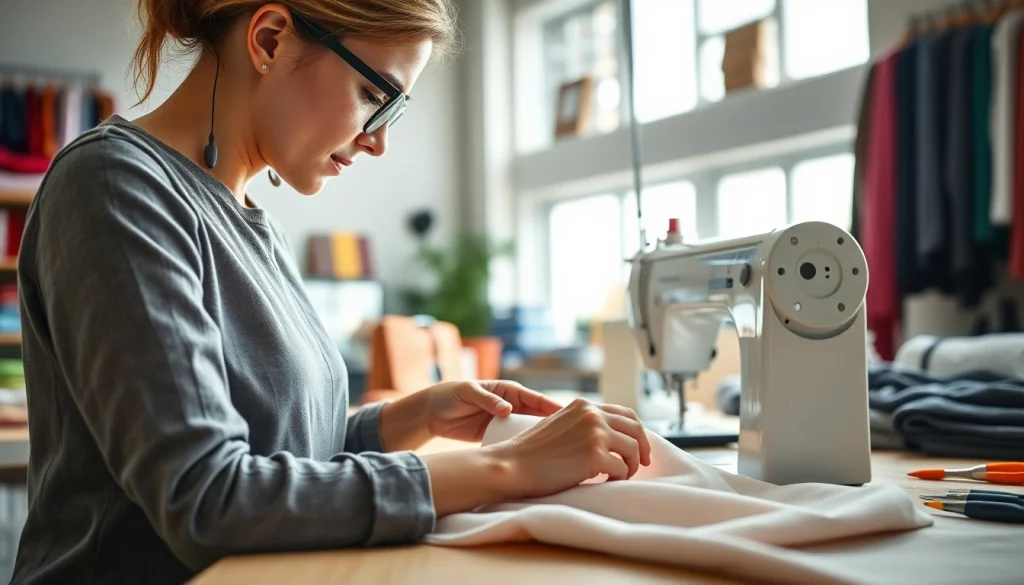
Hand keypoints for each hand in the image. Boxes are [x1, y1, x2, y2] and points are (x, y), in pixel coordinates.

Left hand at [423, 380, 562, 441]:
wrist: (432, 413)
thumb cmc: (451, 395)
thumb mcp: (468, 392)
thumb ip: (487, 399)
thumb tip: (507, 410)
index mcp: (510, 391)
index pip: (537, 399)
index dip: (554, 408)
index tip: (569, 419)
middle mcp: (512, 406)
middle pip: (538, 418)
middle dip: (554, 428)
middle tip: (570, 441)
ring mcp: (505, 422)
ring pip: (529, 432)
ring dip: (542, 441)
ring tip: (556, 454)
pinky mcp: (497, 436)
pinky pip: (515, 442)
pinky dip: (524, 449)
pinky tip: (534, 461)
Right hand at [486, 397, 651, 498]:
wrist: (512, 465)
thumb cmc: (531, 452)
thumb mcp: (560, 425)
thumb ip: (583, 425)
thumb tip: (610, 438)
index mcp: (584, 405)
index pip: (625, 413)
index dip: (636, 431)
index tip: (639, 447)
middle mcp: (592, 415)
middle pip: (636, 429)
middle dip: (643, 448)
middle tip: (641, 464)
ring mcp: (595, 433)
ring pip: (633, 449)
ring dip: (630, 465)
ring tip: (619, 476)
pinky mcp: (595, 455)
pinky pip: (621, 469)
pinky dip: (618, 478)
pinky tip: (605, 482)